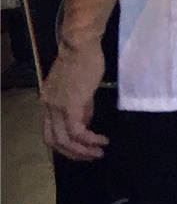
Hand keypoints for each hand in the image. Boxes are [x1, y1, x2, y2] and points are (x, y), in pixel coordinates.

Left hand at [40, 42, 107, 161]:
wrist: (80, 46)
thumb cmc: (83, 61)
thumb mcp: (79, 87)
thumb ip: (80, 105)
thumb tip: (86, 121)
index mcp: (47, 102)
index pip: (49, 132)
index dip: (64, 146)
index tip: (81, 150)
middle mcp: (47, 107)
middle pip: (53, 141)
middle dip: (73, 154)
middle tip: (91, 157)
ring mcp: (57, 107)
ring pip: (65, 140)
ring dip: (82, 150)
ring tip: (99, 152)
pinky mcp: (71, 105)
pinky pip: (78, 130)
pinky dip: (90, 139)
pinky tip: (102, 140)